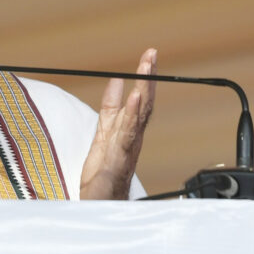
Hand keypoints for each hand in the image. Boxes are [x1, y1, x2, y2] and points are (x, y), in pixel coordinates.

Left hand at [80, 48, 156, 199]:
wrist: (101, 200)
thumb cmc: (104, 170)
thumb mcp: (104, 130)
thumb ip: (111, 107)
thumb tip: (116, 81)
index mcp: (129, 127)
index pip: (140, 97)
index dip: (145, 76)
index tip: (149, 55)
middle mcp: (132, 134)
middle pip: (144, 101)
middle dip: (148, 76)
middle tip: (151, 54)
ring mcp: (128, 145)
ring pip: (140, 112)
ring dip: (144, 87)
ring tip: (146, 67)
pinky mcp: (120, 156)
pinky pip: (128, 131)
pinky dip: (132, 112)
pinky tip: (135, 95)